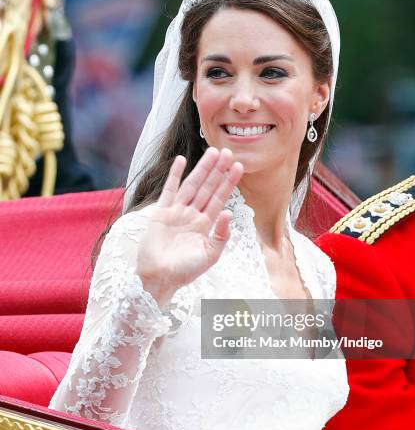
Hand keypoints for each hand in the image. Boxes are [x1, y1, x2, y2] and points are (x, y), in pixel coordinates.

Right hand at [137, 147, 243, 306]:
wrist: (160, 278)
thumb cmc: (185, 271)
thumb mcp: (210, 255)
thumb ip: (221, 234)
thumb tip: (228, 212)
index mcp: (205, 225)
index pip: (220, 198)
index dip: (229, 182)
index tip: (239, 166)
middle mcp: (192, 215)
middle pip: (208, 187)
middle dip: (218, 170)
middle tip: (228, 152)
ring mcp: (177, 212)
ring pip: (192, 185)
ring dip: (202, 169)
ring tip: (213, 152)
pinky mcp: (161, 213)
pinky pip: (169, 190)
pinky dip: (175, 175)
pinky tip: (181, 160)